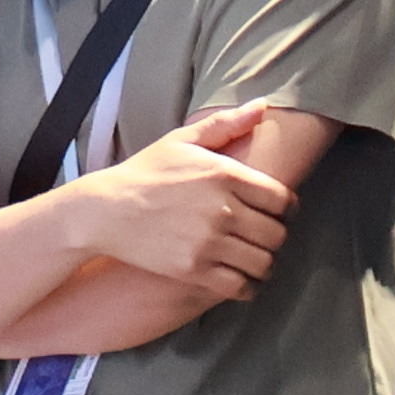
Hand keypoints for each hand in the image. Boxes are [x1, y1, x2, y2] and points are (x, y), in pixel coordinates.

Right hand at [64, 106, 295, 306]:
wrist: (106, 210)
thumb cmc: (146, 172)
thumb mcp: (183, 140)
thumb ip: (226, 124)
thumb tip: (263, 105)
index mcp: (225, 174)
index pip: (281, 199)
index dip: (287, 208)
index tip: (280, 213)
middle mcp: (222, 209)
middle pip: (277, 233)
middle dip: (276, 236)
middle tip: (266, 237)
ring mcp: (208, 241)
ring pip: (263, 262)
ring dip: (265, 264)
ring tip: (257, 260)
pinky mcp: (193, 269)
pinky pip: (239, 286)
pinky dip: (248, 288)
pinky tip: (244, 282)